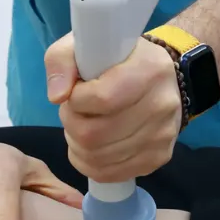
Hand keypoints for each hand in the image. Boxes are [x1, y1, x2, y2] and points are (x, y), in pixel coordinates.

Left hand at [43, 32, 183, 182]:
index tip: (76, 92)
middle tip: (75, 112)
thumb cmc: (118, 60)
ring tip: (83, 126)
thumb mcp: (85, 45)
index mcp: (148, 70)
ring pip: (99, 158)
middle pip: (95, 135)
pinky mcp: (158, 157)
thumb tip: (57, 96)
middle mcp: (161, 105)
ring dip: (78, 145)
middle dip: (72, 124)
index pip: (102, 99)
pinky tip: (92, 146)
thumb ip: (62, 61)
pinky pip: (110, 174)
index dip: (76, 101)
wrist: (162, 78)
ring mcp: (163, 136)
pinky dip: (90, 163)